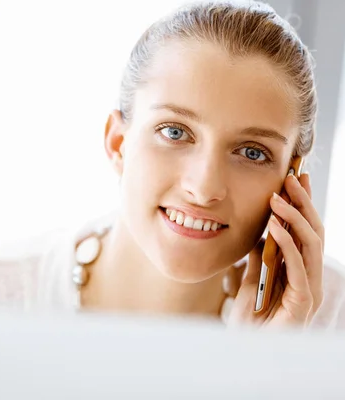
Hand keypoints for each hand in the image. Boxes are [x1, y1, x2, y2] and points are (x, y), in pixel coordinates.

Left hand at [226, 172, 323, 327]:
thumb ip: (257, 261)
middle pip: (313, 232)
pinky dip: (287, 242)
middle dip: (304, 203)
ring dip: (295, 217)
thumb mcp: (249, 282)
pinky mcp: (303, 301)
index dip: (303, 205)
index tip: (295, 178)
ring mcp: (309, 289)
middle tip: (292, 177)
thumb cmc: (250, 321)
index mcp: (299, 271)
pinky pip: (298, 266)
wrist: (246, 352)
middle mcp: (310, 277)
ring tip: (278, 197)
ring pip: (311, 244)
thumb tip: (258, 236)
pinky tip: (274, 225)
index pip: (305, 231)